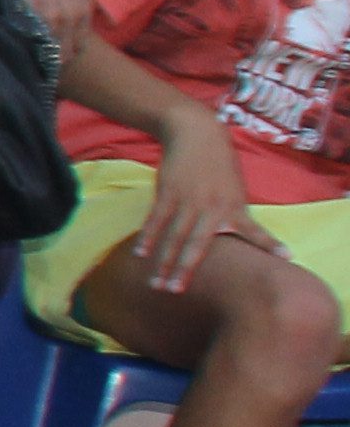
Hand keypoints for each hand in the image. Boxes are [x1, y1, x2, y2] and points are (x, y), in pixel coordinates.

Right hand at [134, 116, 259, 294]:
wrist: (197, 134)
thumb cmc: (217, 166)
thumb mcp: (234, 190)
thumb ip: (234, 216)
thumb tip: (236, 242)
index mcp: (235, 207)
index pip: (252, 232)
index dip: (268, 245)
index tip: (286, 258)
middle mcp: (213, 207)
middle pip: (196, 245)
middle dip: (185, 270)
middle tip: (175, 291)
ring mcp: (188, 200)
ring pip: (173, 237)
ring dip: (163, 261)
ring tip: (155, 283)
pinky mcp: (168, 193)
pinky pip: (156, 220)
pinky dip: (148, 238)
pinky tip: (140, 253)